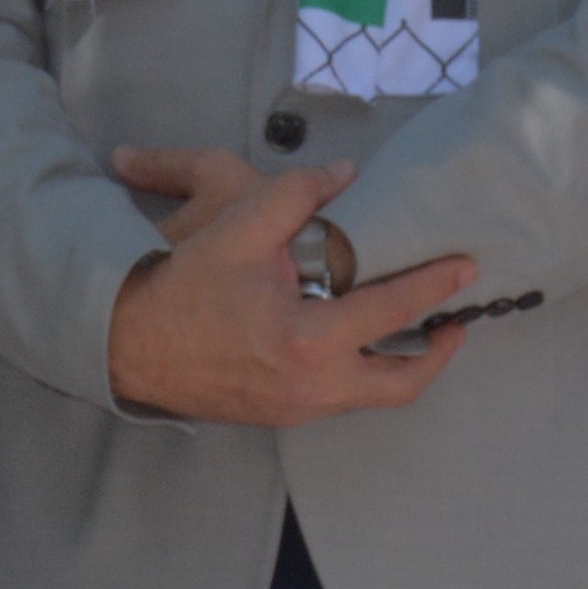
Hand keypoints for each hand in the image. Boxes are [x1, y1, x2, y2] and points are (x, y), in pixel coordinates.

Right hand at [107, 162, 477, 426]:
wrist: (122, 340)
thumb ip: (296, 193)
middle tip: (456, 321)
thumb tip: (346, 174)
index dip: (434, 284)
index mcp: (308, 341)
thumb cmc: (181, 282)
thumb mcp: (237, 224)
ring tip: (417, 331)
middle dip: (437, 354)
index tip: (465, 266)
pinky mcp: (276, 414)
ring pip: (370, 397)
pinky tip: (357, 342)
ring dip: (400, 365)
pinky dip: (360, 371)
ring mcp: (294, 409)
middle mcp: (311, 388)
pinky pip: (338, 398)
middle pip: (400, 384)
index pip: (390, 309)